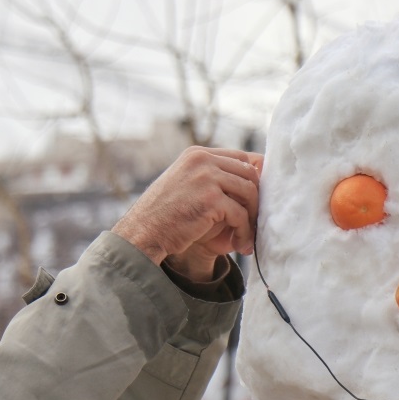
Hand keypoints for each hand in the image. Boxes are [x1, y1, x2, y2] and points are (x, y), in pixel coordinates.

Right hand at [113, 147, 262, 280]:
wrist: (143, 233)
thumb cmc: (164, 216)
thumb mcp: (187, 186)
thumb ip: (211, 178)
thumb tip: (253, 177)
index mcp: (197, 155)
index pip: (240, 157)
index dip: (253, 179)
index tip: (255, 202)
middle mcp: (203, 160)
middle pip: (249, 173)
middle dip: (256, 199)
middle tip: (253, 222)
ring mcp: (207, 177)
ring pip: (249, 192)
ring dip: (252, 218)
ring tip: (246, 237)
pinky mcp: (211, 199)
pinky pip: (240, 214)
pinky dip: (244, 232)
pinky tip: (239, 244)